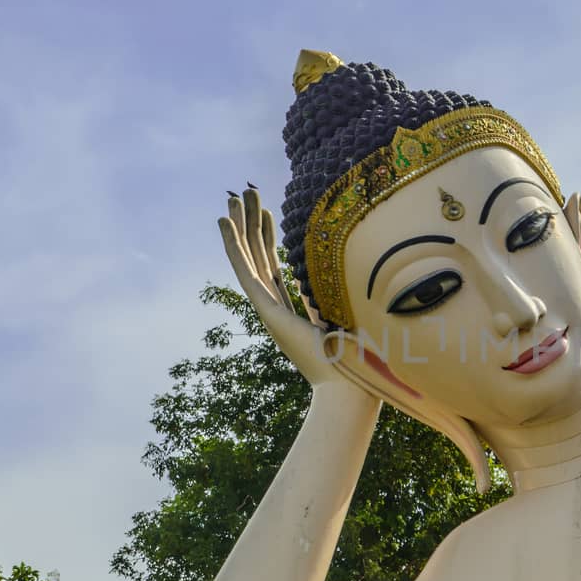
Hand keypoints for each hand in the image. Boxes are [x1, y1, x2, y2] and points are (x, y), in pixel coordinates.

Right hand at [219, 186, 344, 388]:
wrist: (349, 386)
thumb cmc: (355, 358)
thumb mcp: (347, 316)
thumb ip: (336, 298)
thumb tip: (345, 279)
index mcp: (292, 312)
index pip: (276, 267)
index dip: (270, 239)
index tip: (269, 212)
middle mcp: (276, 309)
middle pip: (260, 257)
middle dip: (253, 224)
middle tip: (247, 194)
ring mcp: (268, 310)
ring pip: (249, 259)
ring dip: (241, 226)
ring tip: (233, 197)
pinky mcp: (267, 311)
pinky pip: (247, 271)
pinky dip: (234, 246)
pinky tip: (225, 223)